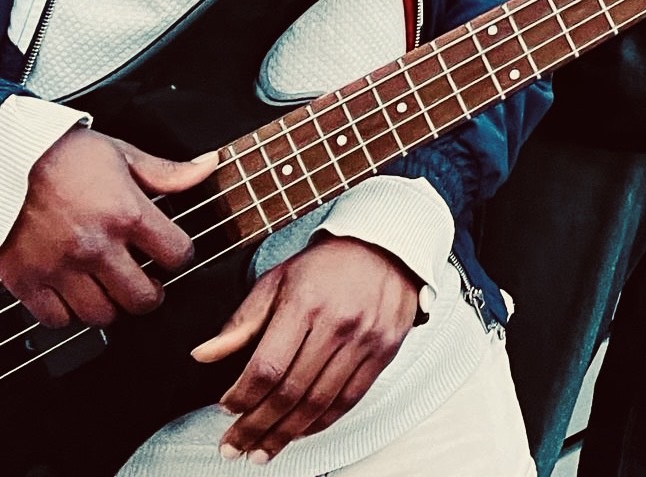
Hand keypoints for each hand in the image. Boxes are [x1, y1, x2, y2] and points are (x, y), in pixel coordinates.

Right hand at [0, 130, 211, 328]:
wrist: (5, 160)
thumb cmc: (63, 155)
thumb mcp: (123, 155)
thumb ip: (167, 172)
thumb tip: (208, 166)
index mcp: (126, 213)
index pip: (176, 255)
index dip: (180, 256)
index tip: (172, 255)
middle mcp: (96, 246)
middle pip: (141, 298)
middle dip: (151, 294)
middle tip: (147, 285)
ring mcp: (60, 267)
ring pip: (101, 315)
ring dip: (111, 307)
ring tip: (111, 290)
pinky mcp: (25, 281)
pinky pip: (57, 320)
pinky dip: (68, 314)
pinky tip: (74, 295)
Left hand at [193, 235, 420, 461]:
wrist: (388, 246)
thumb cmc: (327, 264)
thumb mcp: (278, 280)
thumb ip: (242, 322)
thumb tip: (203, 355)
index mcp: (305, 303)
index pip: (267, 367)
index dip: (242, 397)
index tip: (226, 408)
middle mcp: (338, 324)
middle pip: (290, 392)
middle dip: (256, 427)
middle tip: (233, 448)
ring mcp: (365, 339)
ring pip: (319, 402)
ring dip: (285, 434)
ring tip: (262, 451)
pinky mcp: (385, 350)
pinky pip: (350, 399)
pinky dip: (321, 423)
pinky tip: (299, 433)